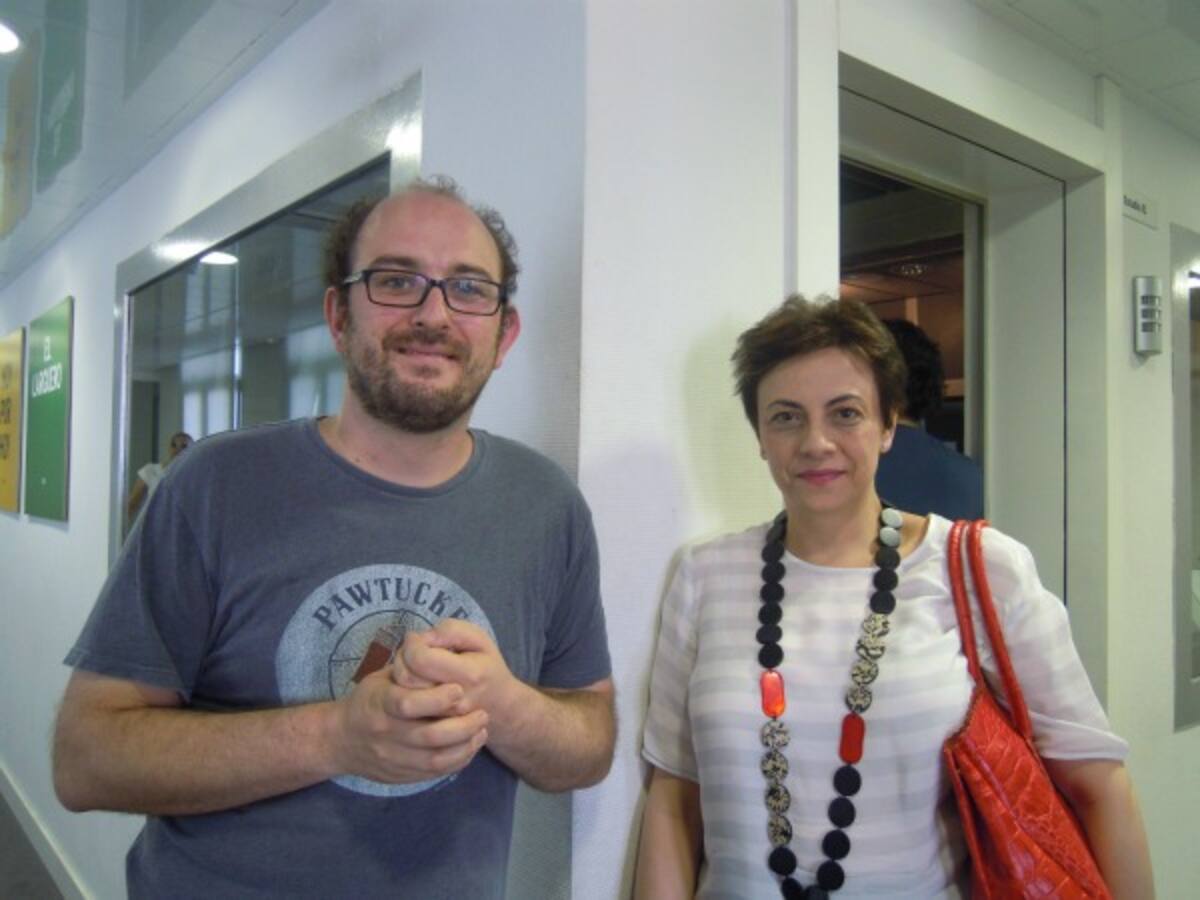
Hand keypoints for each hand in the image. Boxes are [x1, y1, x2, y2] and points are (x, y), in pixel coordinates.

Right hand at [327, 666, 487, 784]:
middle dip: (462, 726)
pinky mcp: (400, 775)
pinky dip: (457, 761)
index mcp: (379, 703)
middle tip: (483, 714)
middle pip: (428, 736)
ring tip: (482, 730)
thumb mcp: (381, 678)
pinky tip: (470, 747)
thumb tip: (439, 649)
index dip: (437, 698)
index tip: (459, 689)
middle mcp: (385, 733)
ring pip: (435, 759)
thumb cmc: (369, 700)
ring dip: (465, 745)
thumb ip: (409, 669)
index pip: (408, 703)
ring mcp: (392, 758)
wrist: (340, 740)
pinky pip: (434, 773)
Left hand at [399, 619, 518, 719]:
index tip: (415, 638)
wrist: (501, 707)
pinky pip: (406, 713)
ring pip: (402, 698)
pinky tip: (413, 685)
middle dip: (402, 659)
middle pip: (407, 679)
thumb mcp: (479, 639)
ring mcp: (444, 721)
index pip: (421, 659)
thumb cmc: (486, 667)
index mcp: (470, 675)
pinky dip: (403, 695)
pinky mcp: (434, 732)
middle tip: (411, 652)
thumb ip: (452, 630)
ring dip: (399, 677)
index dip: (412, 644)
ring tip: (412, 667)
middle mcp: (455, 702)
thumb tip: (423, 638)